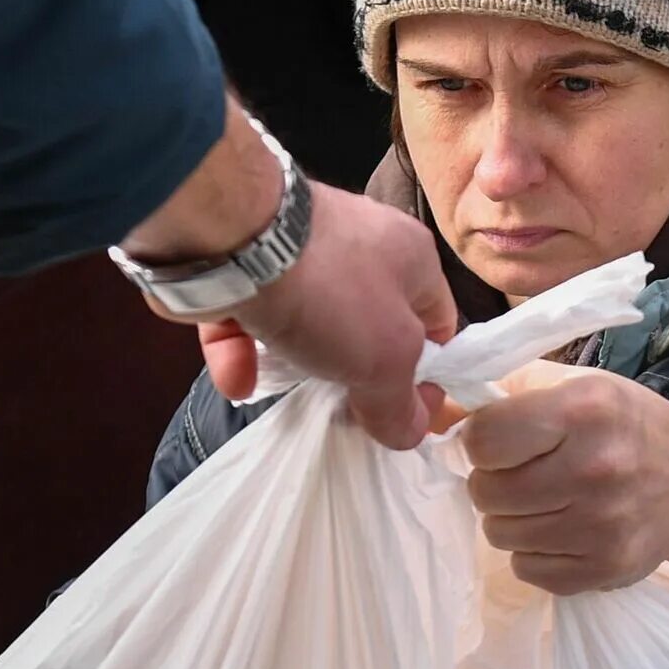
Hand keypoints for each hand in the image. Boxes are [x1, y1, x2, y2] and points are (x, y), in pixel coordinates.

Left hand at [121, 99, 454, 449]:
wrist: (231, 236)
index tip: (402, 413)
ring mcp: (298, 251)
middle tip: (342, 410)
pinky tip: (236, 377)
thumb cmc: (330, 291)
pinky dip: (242, 351)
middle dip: (353, 374)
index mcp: (411, 257)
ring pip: (305, 323)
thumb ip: (400, 404)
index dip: (427, 374)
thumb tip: (409, 432)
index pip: (436, 323)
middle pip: (368, 328)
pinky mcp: (242, 263)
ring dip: (293, 363)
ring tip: (283, 390)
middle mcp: (359, 245)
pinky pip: (250, 318)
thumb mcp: (386, 360)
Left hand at [457, 361, 668, 594]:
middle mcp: (595, 469)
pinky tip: (562, 530)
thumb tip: (432, 411)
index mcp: (583, 411)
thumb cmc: (625, 425)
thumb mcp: (576, 388)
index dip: (482, 442)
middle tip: (524, 475)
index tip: (502, 442)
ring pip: (500, 535)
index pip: (483, 438)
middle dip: (494, 483)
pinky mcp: (605, 569)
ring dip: (511, 519)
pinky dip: (534, 553)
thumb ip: (504, 395)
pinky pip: (526, 569)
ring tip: (545, 502)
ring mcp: (601, 526)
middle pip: (486, 492)